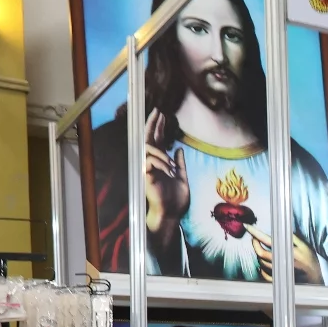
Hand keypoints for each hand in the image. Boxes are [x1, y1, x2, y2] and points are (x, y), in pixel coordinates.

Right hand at [144, 109, 189, 240]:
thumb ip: (180, 164)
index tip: (162, 115)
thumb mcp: (182, 178)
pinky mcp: (145, 176)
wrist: (172, 214)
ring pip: (148, 149)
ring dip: (162, 153)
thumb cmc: (176, 200)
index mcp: (161, 163)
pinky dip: (161, 162)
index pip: (158, 141)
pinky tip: (169, 171)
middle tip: (157, 112)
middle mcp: (153, 164)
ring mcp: (148, 169)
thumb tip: (179, 149)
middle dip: (152, 125)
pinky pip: (149, 161)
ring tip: (172, 166)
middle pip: (149, 139)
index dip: (159, 127)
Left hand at [247, 226, 323, 283]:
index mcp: (288, 251)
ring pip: (260, 263)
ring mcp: (279, 272)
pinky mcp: (278, 280)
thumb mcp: (305, 246)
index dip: (255, 233)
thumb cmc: (310, 261)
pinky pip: (263, 274)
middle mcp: (281, 262)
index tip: (248, 227)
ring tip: (262, 251)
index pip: (266, 240)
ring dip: (259, 255)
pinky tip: (264, 264)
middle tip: (254, 239)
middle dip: (254, 244)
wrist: (315, 278)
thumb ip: (292, 238)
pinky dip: (261, 268)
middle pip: (260, 253)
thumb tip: (279, 229)